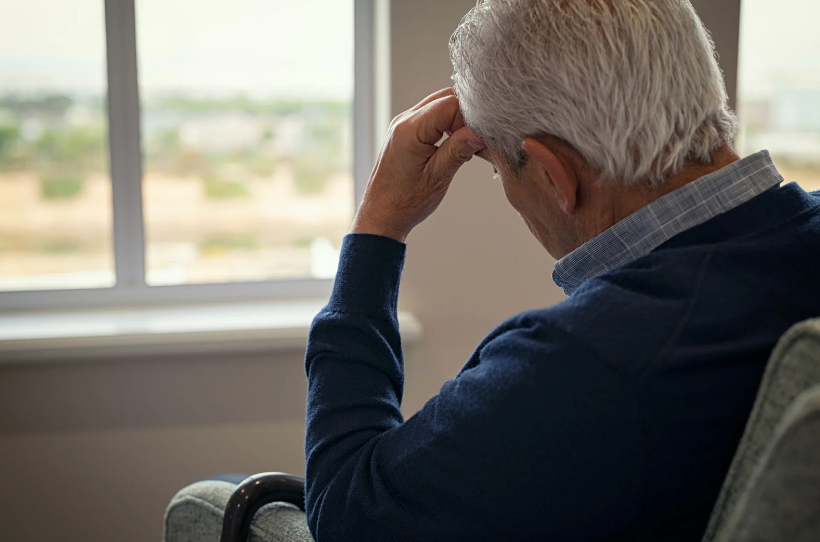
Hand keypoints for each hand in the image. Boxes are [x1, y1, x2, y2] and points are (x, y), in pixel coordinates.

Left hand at [351, 88, 485, 242]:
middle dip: (466, 115)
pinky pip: (431, 117)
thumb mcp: (438, 177)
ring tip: (465, 145)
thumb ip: (459, 149)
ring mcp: (402, 125)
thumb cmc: (405, 202)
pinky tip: (454, 145)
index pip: (450, 104)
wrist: (381, 216)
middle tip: (476, 140)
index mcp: (410, 129)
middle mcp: (403, 121)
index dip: (470, 117)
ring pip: (439, 105)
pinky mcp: (404, 132)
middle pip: (445, 98)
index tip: (479, 137)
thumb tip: (480, 130)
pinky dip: (447, 125)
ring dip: (457, 120)